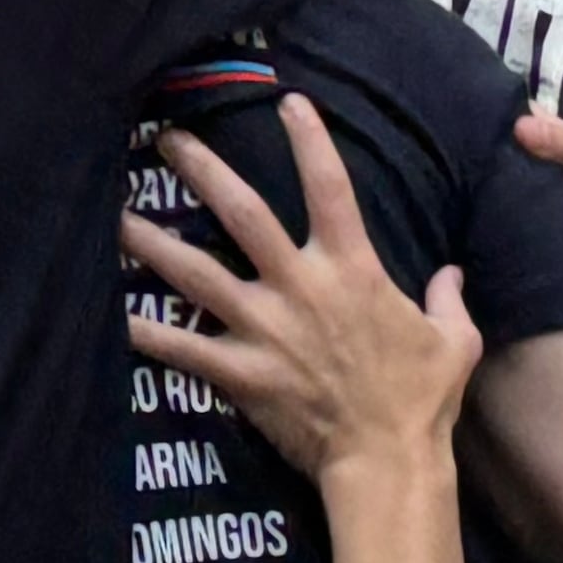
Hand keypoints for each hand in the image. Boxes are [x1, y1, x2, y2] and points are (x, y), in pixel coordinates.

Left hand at [124, 101, 478, 483]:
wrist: (388, 461)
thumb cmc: (421, 400)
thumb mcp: (454, 343)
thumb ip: (448, 300)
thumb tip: (453, 274)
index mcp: (353, 270)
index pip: (331, 189)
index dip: (311, 142)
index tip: (288, 101)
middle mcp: (301, 287)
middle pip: (242, 213)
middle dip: (203, 170)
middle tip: (166, 139)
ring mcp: (265, 328)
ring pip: (197, 273)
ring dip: (153, 243)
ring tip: (115, 214)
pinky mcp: (241, 372)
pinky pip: (182, 348)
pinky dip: (144, 330)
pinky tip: (108, 312)